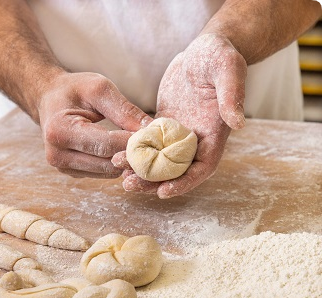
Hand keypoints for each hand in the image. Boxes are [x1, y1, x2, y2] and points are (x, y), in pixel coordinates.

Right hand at [37, 72, 150, 178]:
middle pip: (107, 163)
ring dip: (126, 162)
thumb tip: (152, 129)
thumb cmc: (74, 89)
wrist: (49, 98)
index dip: (132, 142)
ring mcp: (62, 167)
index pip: (105, 144)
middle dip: (133, 155)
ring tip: (142, 146)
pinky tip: (125, 151)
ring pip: (107, 172)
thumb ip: (125, 110)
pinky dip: (116, 164)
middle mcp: (57, 154)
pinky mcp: (70, 172)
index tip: (155, 135)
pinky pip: (102, 174)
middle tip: (156, 144)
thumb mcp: (99, 89)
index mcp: (59, 131)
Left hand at [113, 33, 246, 197]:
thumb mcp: (228, 70)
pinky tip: (116, 153)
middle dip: (154, 181)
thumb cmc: (220, 56)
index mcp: (214, 133)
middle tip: (129, 184)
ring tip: (118, 171)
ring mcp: (178, 133)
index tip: (163, 192)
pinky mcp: (163, 123)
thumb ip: (232, 95)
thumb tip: (238, 123)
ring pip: (159, 159)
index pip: (201, 168)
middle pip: (176, 170)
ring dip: (140, 169)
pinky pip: (148, 142)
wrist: (204, 49)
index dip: (184, 182)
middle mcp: (196, 139)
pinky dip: (135, 150)